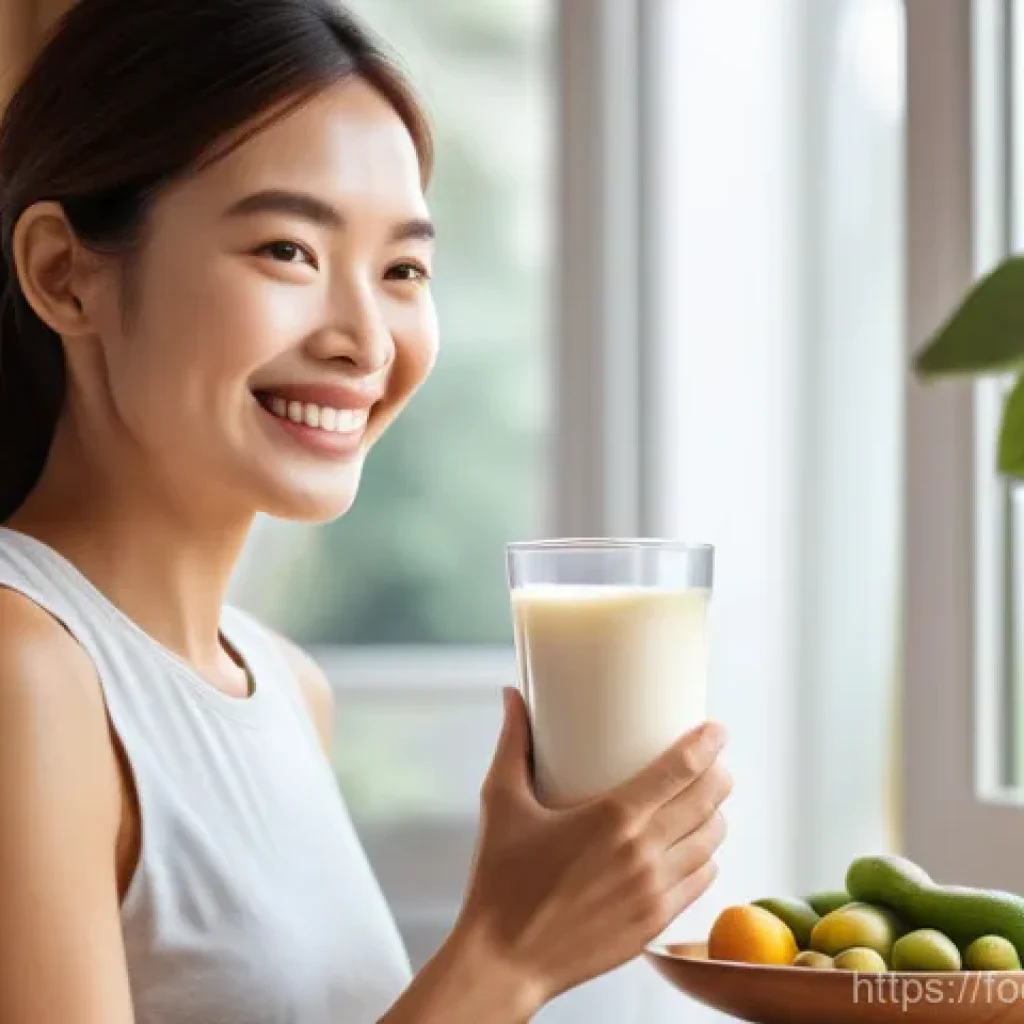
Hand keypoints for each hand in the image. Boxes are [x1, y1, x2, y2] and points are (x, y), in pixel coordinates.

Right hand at [453, 687, 730, 1007]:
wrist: (504, 959)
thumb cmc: (499, 880)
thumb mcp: (501, 803)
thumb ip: (512, 743)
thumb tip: (512, 697)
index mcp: (612, 817)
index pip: (682, 769)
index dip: (707, 744)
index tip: (716, 729)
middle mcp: (643, 852)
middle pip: (708, 800)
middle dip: (718, 774)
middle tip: (713, 760)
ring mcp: (654, 891)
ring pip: (711, 841)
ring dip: (715, 814)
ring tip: (705, 800)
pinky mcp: (655, 922)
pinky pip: (701, 881)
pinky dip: (705, 857)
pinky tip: (694, 847)